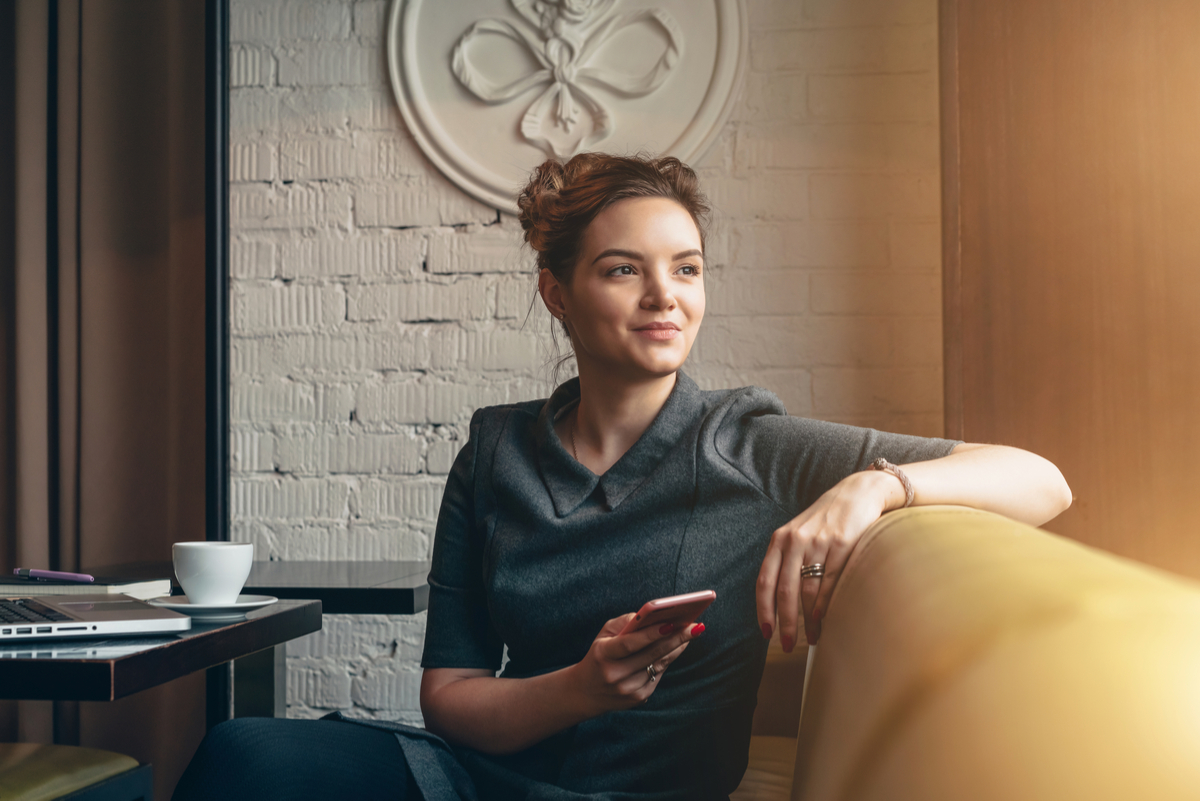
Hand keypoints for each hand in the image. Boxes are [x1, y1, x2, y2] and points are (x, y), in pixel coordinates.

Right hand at [568, 613, 704, 714]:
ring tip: (691, 632)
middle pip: (651, 655)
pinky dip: (668, 659)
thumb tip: (652, 615)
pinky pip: (658, 674)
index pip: (630, 644)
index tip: (672, 622)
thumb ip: (625, 623)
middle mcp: (615, 675)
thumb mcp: (603, 635)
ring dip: (677, 648)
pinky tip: (677, 647)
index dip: (651, 634)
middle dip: (676, 638)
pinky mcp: (638, 698)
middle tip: (694, 626)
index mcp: (603, 655)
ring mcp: (628, 690)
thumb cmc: (599, 655)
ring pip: (659, 665)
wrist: (586, 692)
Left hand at [756, 470, 899, 649]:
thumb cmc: (825, 521)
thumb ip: (785, 561)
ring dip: (808, 620)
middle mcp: (794, 541)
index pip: (764, 581)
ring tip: (812, 638)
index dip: (763, 610)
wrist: (856, 494)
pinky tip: (823, 619)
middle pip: (784, 591)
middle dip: (785, 623)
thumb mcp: (797, 535)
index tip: (766, 633)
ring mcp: (818, 543)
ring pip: (807, 591)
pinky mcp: (842, 545)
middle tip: (788, 644)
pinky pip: (829, 582)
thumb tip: (777, 602)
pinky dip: (824, 605)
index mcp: (779, 541)